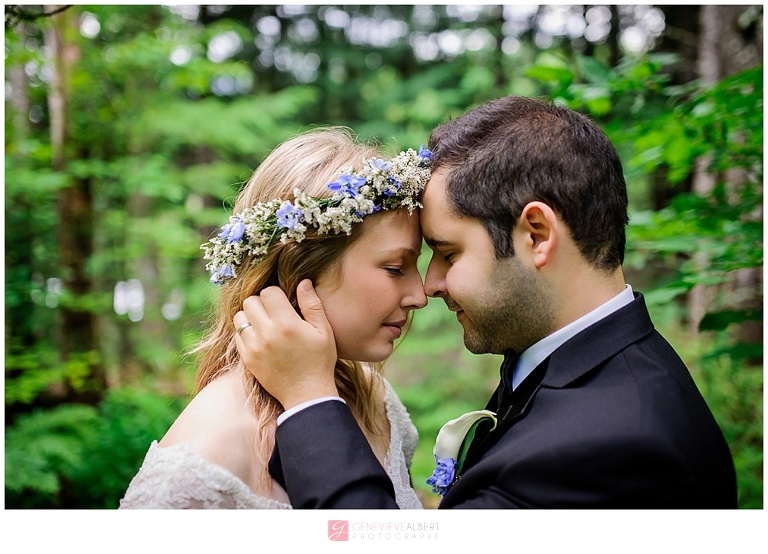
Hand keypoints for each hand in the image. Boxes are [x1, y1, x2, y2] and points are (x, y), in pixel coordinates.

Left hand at [234, 279, 338, 409]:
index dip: (277, 294)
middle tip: (275, 313)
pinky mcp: (247, 359)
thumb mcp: (324, 331)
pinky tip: (260, 338)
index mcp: (287, 324)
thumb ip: (312, 304)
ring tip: (265, 324)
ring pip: (239, 317)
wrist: (307, 395)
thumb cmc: (319, 361)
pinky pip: (237, 335)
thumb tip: (303, 282)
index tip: (285, 304)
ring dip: (250, 316)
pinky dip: (246, 333)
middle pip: (250, 301)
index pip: (269, 292)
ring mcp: (254, 347)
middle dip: (262, 303)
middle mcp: (267, 333)